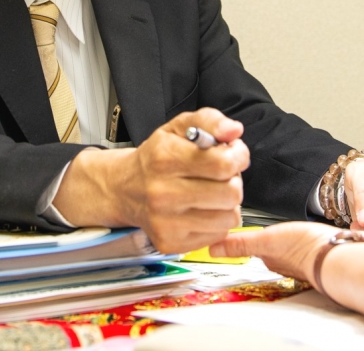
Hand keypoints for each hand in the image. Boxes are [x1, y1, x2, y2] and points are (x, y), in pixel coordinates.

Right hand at [55, 107, 249, 254]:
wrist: (125, 188)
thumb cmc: (157, 157)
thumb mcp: (180, 127)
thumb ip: (211, 121)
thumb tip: (234, 130)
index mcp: (165, 159)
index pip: (223, 163)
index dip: (238, 156)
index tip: (234, 154)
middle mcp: (162, 193)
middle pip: (231, 193)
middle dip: (234, 180)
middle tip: (222, 175)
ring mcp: (165, 222)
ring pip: (229, 217)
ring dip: (228, 204)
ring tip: (212, 193)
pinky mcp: (170, 242)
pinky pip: (217, 234)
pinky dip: (216, 222)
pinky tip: (202, 209)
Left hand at [209, 222, 334, 281]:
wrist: (333, 252)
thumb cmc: (303, 248)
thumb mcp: (265, 240)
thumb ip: (240, 244)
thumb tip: (212, 247)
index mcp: (269, 258)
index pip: (253, 248)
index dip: (246, 241)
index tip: (241, 234)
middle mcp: (283, 261)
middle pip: (269, 250)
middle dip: (264, 243)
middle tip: (258, 233)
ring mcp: (300, 258)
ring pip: (284, 249)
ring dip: (280, 243)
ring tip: (277, 234)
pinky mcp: (316, 251)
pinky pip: (300, 247)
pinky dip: (296, 243)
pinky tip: (300, 237)